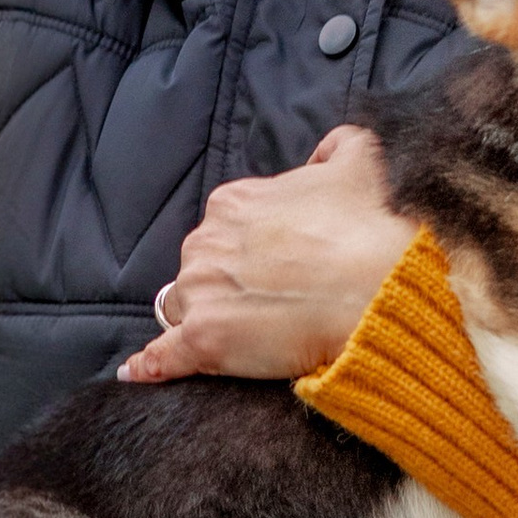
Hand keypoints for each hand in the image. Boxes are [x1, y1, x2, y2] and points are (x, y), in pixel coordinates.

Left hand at [119, 126, 413, 383]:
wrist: (376, 288)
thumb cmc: (367, 229)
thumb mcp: (359, 162)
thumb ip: (337, 146)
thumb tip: (322, 154)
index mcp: (233, 202)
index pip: (222, 228)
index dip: (249, 249)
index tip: (278, 264)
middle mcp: (205, 243)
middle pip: (200, 267)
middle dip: (224, 282)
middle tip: (271, 300)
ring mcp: (200, 292)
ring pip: (183, 306)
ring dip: (203, 318)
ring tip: (243, 336)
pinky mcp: (202, 340)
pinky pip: (162, 355)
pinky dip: (152, 364)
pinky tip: (140, 371)